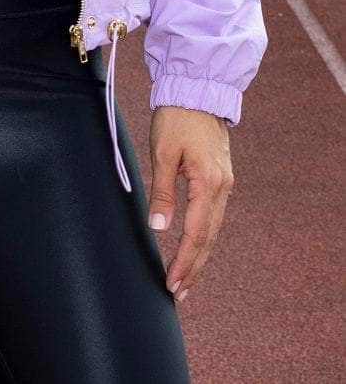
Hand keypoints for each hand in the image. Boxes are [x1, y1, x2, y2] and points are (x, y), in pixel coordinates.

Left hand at [146, 105, 233, 303]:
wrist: (198, 89)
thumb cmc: (176, 117)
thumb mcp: (163, 152)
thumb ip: (162, 192)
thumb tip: (159, 228)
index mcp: (208, 183)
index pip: (196, 234)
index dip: (184, 261)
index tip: (172, 284)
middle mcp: (223, 188)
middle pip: (209, 238)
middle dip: (193, 267)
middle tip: (179, 294)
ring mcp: (225, 183)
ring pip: (213, 229)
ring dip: (199, 255)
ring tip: (186, 279)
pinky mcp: (221, 178)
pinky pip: (213, 215)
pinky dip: (204, 236)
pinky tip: (195, 247)